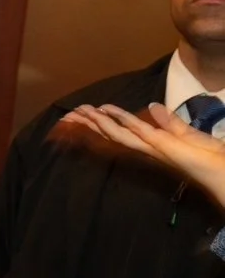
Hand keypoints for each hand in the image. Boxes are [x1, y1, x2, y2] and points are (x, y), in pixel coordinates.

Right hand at [63, 103, 224, 208]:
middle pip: (113, 135)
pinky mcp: (164, 146)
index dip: (101, 124)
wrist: (224, 172)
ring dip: (98, 122)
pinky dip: (121, 121)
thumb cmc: (213, 158)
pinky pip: (139, 131)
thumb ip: (171, 122)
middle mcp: (148, 149)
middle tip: (68, 114)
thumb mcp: (190, 135)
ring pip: (119, 134)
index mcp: (153, 146)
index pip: (121, 134)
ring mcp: (154, 148)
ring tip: (80, 112)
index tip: (83, 114)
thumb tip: (152, 106)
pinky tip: (106, 112)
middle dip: (90, 125)